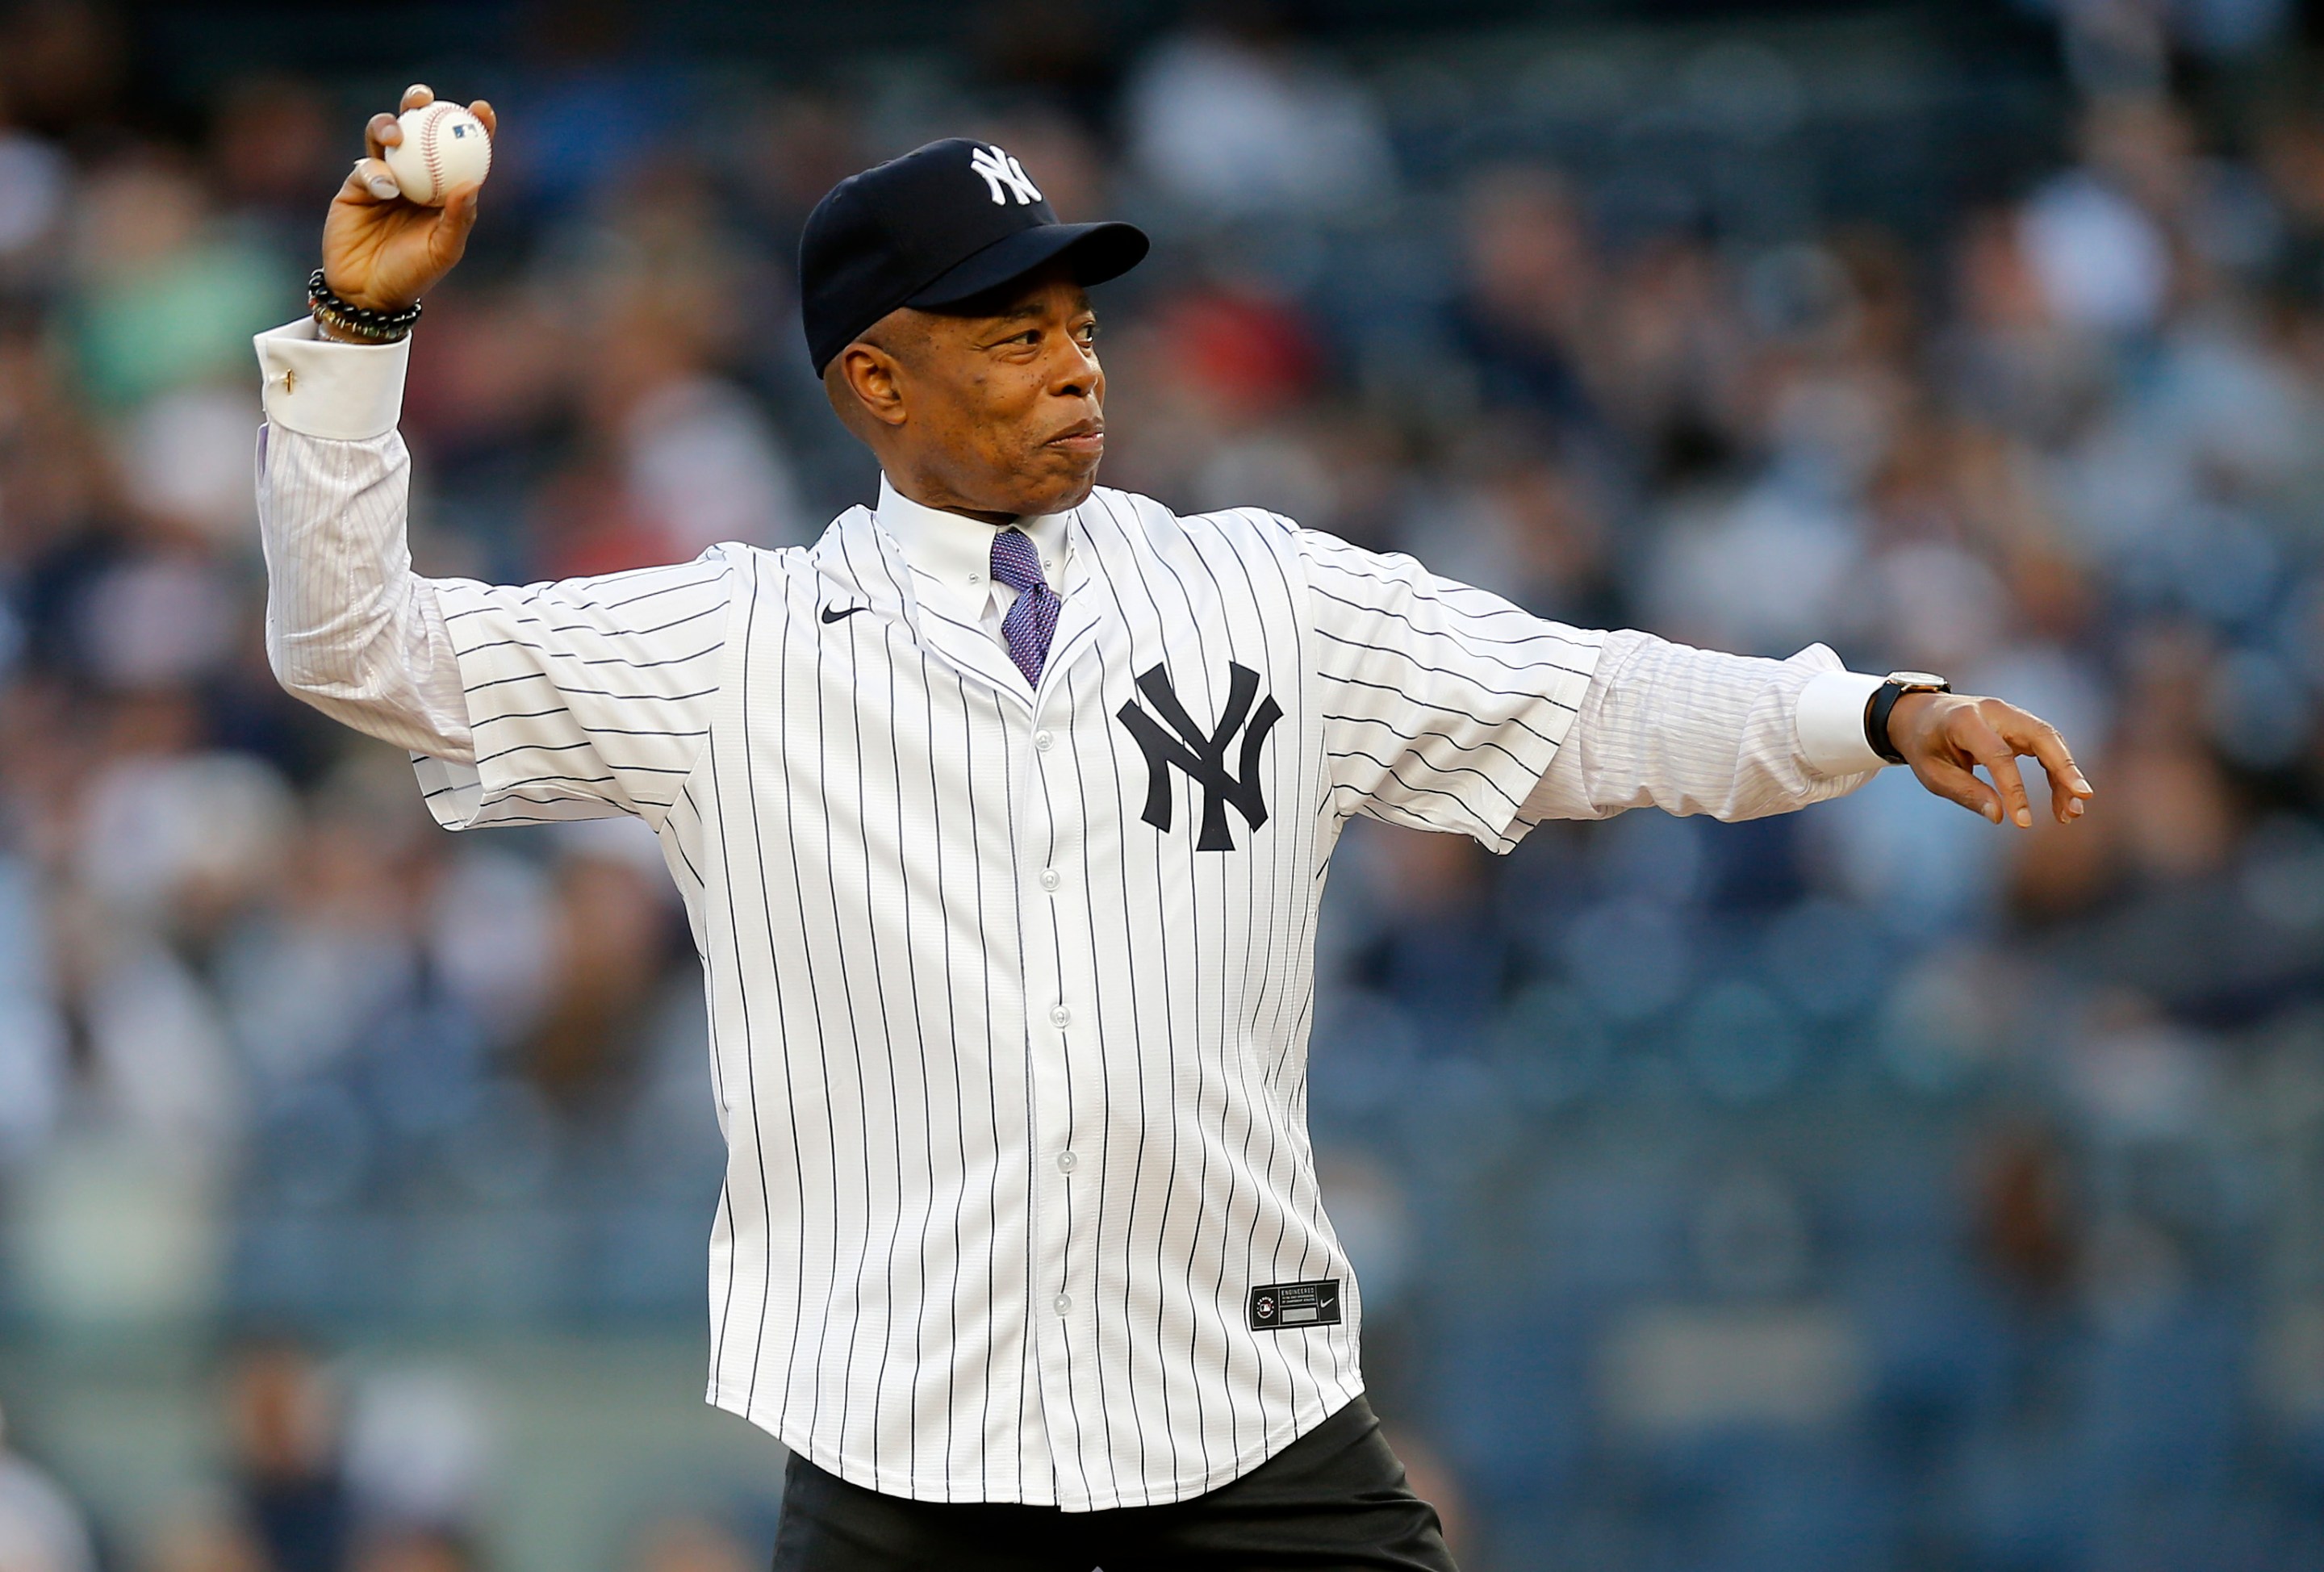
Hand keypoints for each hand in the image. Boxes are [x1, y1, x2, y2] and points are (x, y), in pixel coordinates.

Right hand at [319, 84, 495, 321]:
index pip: (460, 150)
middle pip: (417, 129)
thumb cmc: (413, 274)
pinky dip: (374, 172)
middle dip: (419, 104)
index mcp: (444, 188)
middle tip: (424, 97)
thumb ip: (458, 218)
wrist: (368, 293)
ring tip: (396, 134)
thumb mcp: (443, 250)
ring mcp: (384, 177)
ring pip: (384, 137)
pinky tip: (384, 189)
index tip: (482, 109)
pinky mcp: (355, 186)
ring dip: (389, 126)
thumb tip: (472, 183)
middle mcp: (415, 176)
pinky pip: (365, 168)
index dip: (473, 126)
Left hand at [1887, 692, 2093, 826]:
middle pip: (2041, 735)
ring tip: (2072, 812)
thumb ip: (1965, 792)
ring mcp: (2011, 714)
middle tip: (2083, 798)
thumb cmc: (1924, 745)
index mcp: (1965, 720)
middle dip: (2065, 767)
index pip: (1998, 755)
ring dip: (2066, 775)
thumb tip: (1998, 816)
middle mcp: (1994, 711)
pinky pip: (2047, 747)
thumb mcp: (1932, 773)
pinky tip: (2063, 800)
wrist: (1920, 714)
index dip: (2014, 790)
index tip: (2023, 823)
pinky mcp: (2020, 724)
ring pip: (2050, 741)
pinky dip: (2058, 772)